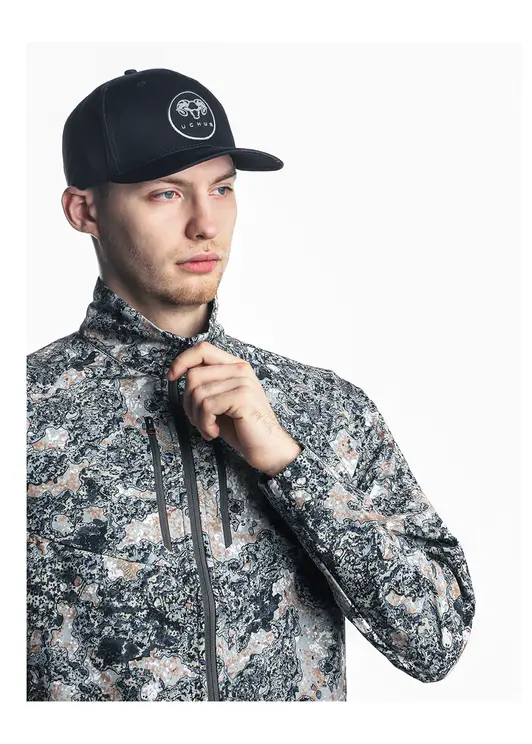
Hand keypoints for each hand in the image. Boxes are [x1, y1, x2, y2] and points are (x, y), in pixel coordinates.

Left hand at [168, 342, 301, 475]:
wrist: (268, 448)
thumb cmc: (243, 428)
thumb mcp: (221, 401)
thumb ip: (206, 385)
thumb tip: (179, 376)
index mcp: (235, 366)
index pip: (202, 350)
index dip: (182, 361)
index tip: (171, 377)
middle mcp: (240, 370)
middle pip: (194, 375)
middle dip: (188, 402)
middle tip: (199, 420)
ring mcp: (242, 382)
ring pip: (197, 393)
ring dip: (197, 417)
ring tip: (209, 428)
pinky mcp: (242, 397)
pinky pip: (207, 406)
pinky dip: (205, 424)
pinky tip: (214, 432)